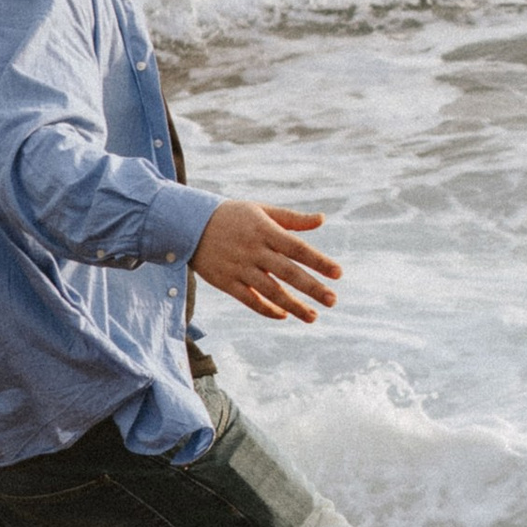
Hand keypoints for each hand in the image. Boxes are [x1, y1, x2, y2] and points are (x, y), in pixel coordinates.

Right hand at [190, 201, 343, 324]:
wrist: (188, 223)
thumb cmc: (232, 216)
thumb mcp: (261, 210)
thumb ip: (292, 219)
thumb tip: (322, 219)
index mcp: (265, 230)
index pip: (297, 248)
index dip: (318, 261)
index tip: (338, 273)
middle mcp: (254, 250)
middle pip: (287, 272)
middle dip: (311, 288)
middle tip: (332, 300)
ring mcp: (239, 267)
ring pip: (270, 291)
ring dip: (293, 305)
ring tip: (313, 316)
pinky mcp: (225, 281)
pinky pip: (249, 300)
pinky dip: (267, 309)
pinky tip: (284, 315)